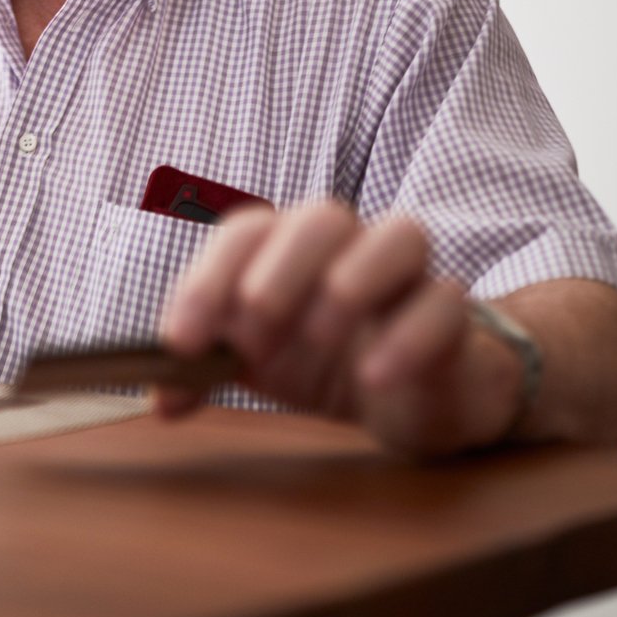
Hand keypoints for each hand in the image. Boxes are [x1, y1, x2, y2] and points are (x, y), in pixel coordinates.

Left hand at [155, 202, 520, 456]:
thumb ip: (205, 374)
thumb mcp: (259, 366)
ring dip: (352, 281)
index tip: (181, 342)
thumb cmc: (330, 360)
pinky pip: (445, 303)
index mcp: (291, 250)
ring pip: (399, 235)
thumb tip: (160, 399)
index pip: (245, 233)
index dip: (207, 280)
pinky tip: (374, 375)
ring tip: (318, 339)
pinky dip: (407, 336)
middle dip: (279, 271)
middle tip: (254, 332)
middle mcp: (350, 248)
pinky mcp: (456, 319)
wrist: (422, 394)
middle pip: (322, 217)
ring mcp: (409, 279)